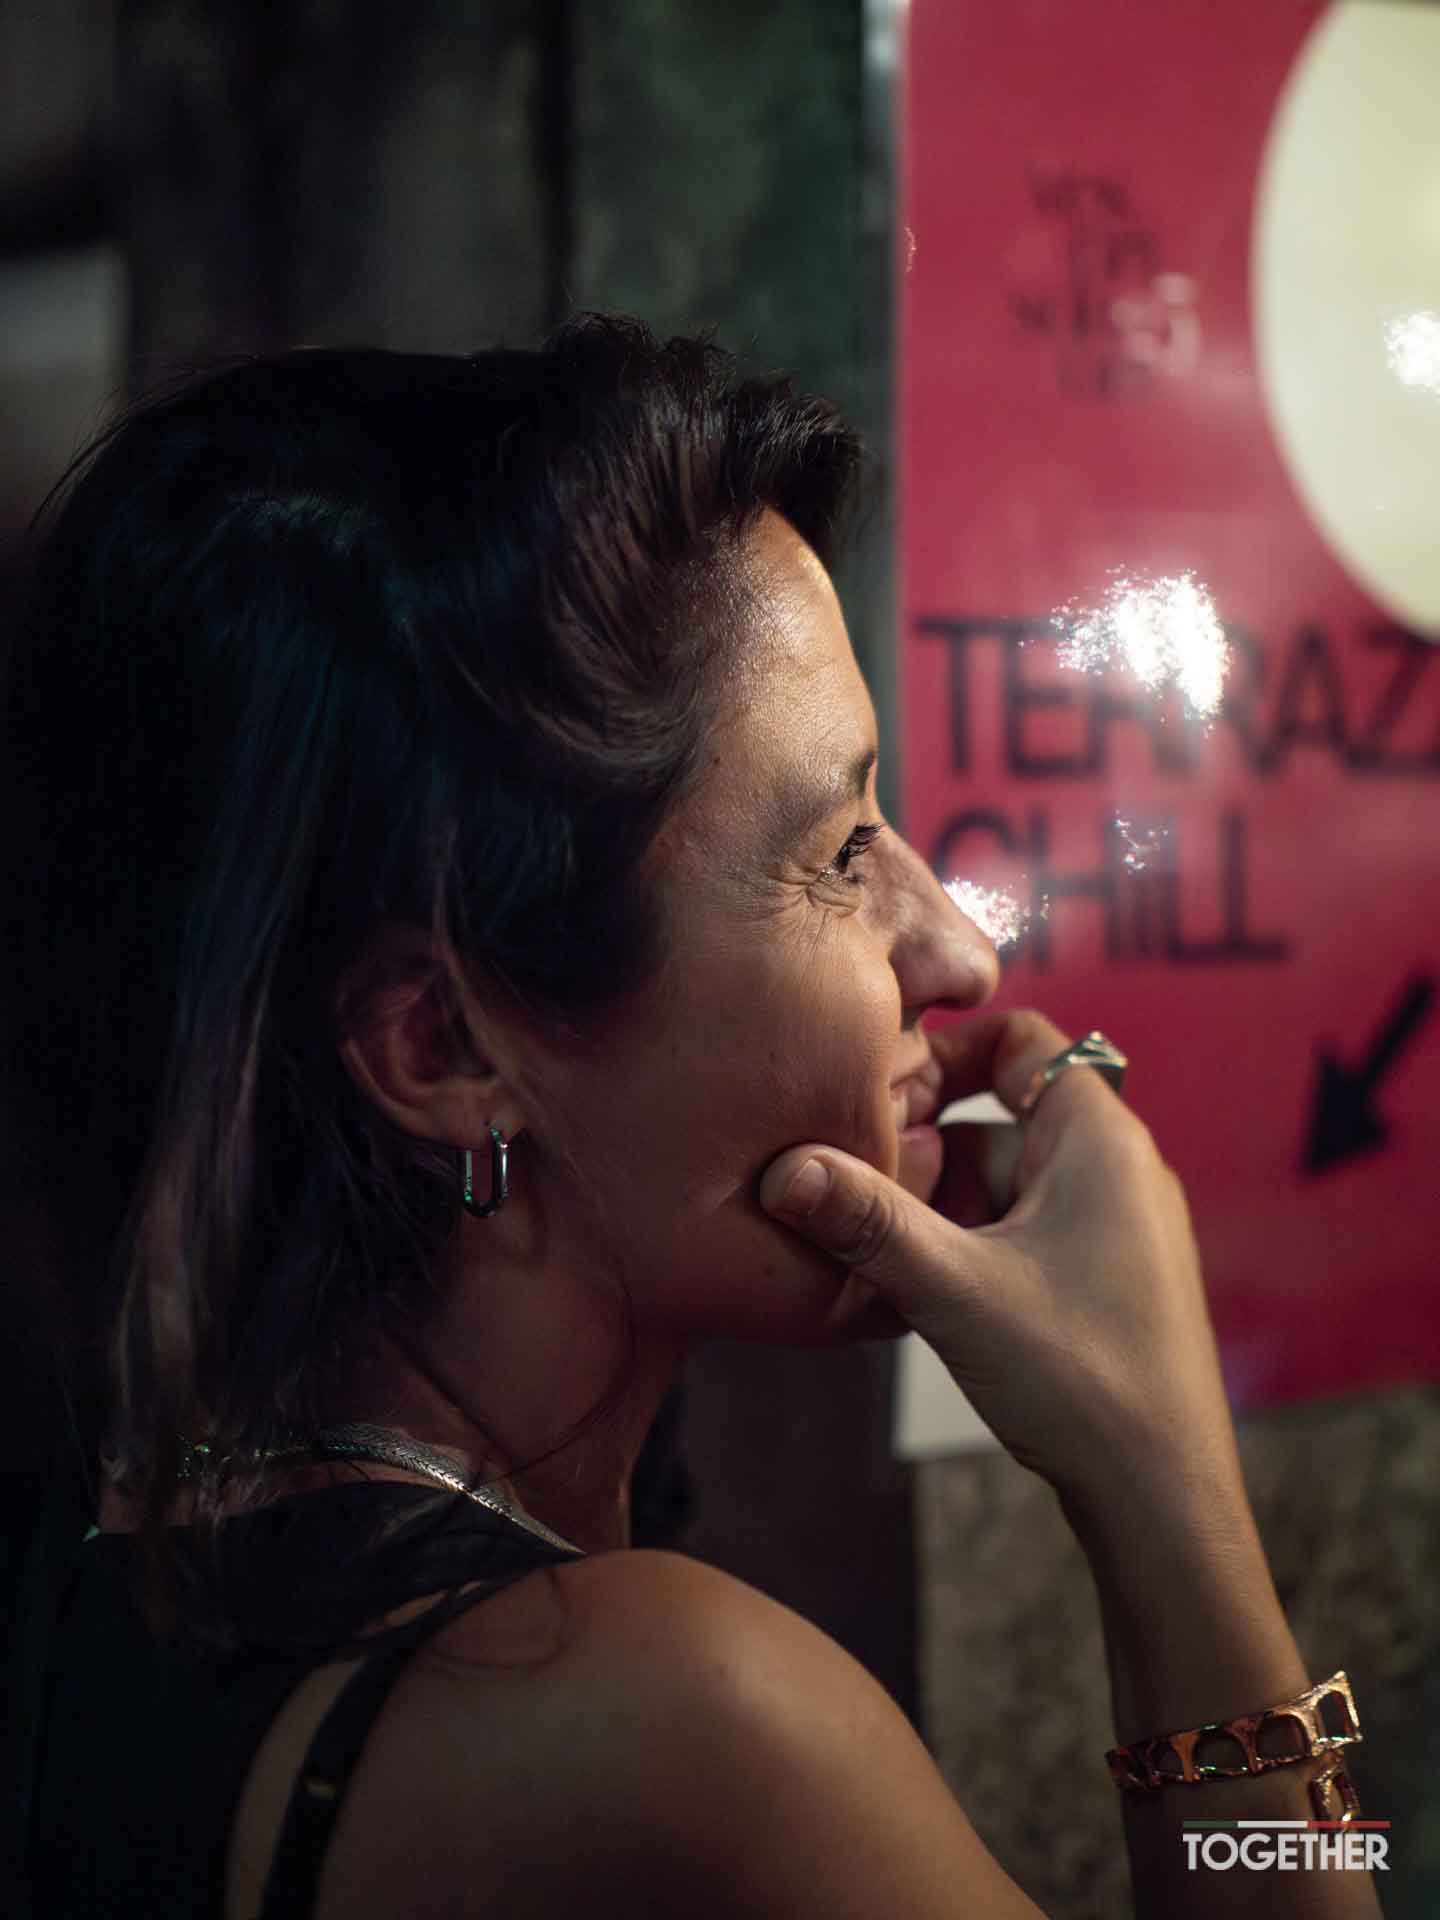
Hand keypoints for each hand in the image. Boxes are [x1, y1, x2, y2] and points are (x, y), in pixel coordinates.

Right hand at [760, 1008, 1238, 1516]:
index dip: (946, 1051)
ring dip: (932, 1203)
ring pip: (998, 1181)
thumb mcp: (955, 1290)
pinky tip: (903, 1287)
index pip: (1020, 1040)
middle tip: (847, 1173)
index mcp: (1098, 1138)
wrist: (1162, 1499)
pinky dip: (959, 1242)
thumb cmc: (1082, 1379)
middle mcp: (1112, 1168)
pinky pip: (1012, 1230)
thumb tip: (783, 1169)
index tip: (876, 1088)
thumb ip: (868, 1221)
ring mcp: (1107, 1226)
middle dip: (920, 1143)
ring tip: (861, 1238)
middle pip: (996, 1116)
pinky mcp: (1096, 1279)